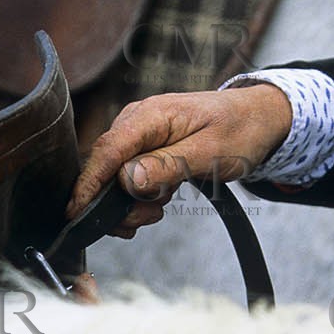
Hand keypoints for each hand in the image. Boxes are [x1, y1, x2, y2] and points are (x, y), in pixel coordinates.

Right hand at [66, 85, 292, 235]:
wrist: (258, 119)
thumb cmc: (239, 131)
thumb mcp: (209, 154)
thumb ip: (168, 166)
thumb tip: (127, 180)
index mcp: (151, 115)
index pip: (107, 150)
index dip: (88, 184)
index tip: (75, 214)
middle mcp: (136, 121)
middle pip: (105, 167)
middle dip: (117, 202)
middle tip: (149, 218)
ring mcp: (138, 134)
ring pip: (114, 177)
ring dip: (130, 203)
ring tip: (161, 208)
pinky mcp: (144, 147)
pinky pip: (126, 176)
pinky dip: (137, 197)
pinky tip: (158, 202)